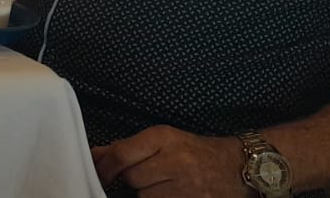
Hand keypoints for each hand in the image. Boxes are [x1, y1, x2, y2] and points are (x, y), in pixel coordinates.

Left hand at [92, 126, 246, 196]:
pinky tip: (171, 193)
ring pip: (145, 197)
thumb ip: (126, 148)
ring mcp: (186, 186)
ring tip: (165, 185)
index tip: (99, 174)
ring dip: (149, 194)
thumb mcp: (161, 140)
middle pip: (132, 179)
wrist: (236, 168)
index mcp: (163, 138)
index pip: (121, 155)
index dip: (104, 168)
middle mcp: (175, 160)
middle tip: (151, 176)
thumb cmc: (195, 152)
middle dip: (135, 180)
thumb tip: (93, 156)